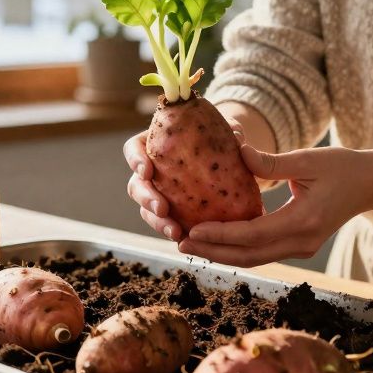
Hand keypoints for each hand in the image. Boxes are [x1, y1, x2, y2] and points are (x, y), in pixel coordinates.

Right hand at [123, 118, 248, 242]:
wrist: (227, 158)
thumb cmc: (220, 138)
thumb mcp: (227, 131)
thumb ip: (231, 133)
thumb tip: (238, 138)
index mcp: (155, 144)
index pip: (133, 149)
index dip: (135, 160)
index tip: (146, 171)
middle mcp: (151, 170)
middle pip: (136, 185)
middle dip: (146, 198)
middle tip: (161, 209)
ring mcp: (159, 193)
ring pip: (147, 210)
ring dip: (157, 223)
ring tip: (175, 232)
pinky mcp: (171, 212)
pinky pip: (165, 224)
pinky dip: (174, 232)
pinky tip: (186, 240)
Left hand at [178, 145, 371, 267]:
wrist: (372, 185)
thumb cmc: (342, 167)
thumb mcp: (308, 159)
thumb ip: (270, 162)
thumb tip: (236, 150)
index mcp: (304, 221)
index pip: (253, 235)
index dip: (221, 235)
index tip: (192, 230)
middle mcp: (302, 242)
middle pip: (249, 256)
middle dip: (213, 252)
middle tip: (180, 243)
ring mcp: (302, 248)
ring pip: (254, 258)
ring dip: (222, 253)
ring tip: (191, 243)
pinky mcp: (299, 245)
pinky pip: (262, 252)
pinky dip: (237, 248)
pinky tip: (216, 238)